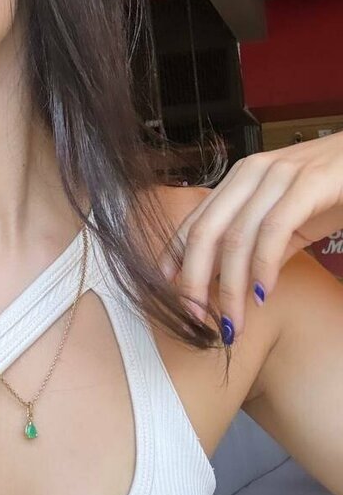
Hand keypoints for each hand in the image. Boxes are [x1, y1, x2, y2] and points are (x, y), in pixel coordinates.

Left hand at [157, 134, 342, 342]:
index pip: (195, 221)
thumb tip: (231, 288)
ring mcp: (278, 174)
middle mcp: (252, 172)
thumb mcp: (289, 222)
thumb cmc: (333, 191)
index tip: (168, 294)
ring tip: (233, 322)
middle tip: (194, 317)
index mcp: (240, 178)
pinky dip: (264, 264)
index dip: (175, 259)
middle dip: (194, 279)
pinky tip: (264, 292)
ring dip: (232, 287)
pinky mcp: (309, 182)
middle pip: (206, 231)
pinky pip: (275, 228)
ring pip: (237, 235)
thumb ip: (259, 249)